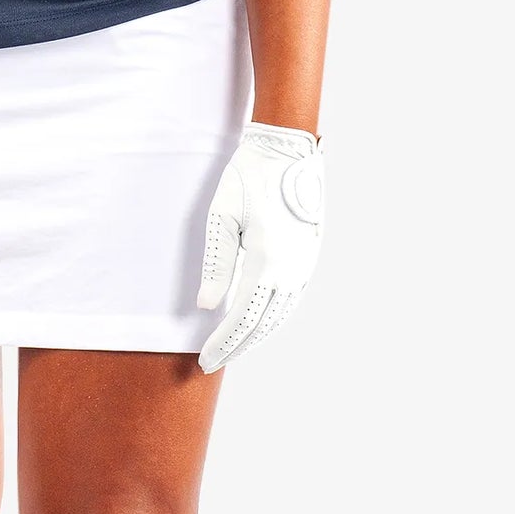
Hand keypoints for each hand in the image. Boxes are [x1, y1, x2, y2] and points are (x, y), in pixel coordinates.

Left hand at [196, 123, 325, 373]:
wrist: (286, 150)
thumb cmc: (248, 178)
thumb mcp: (222, 216)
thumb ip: (217, 264)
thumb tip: (207, 306)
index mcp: (266, 260)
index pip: (241, 317)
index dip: (223, 343)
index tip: (205, 360)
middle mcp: (290, 269)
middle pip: (262, 324)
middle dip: (236, 347)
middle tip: (212, 363)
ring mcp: (304, 265)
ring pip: (279, 316)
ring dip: (256, 337)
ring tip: (232, 348)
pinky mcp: (309, 258)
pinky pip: (290, 300)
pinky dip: (272, 318)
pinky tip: (257, 323)